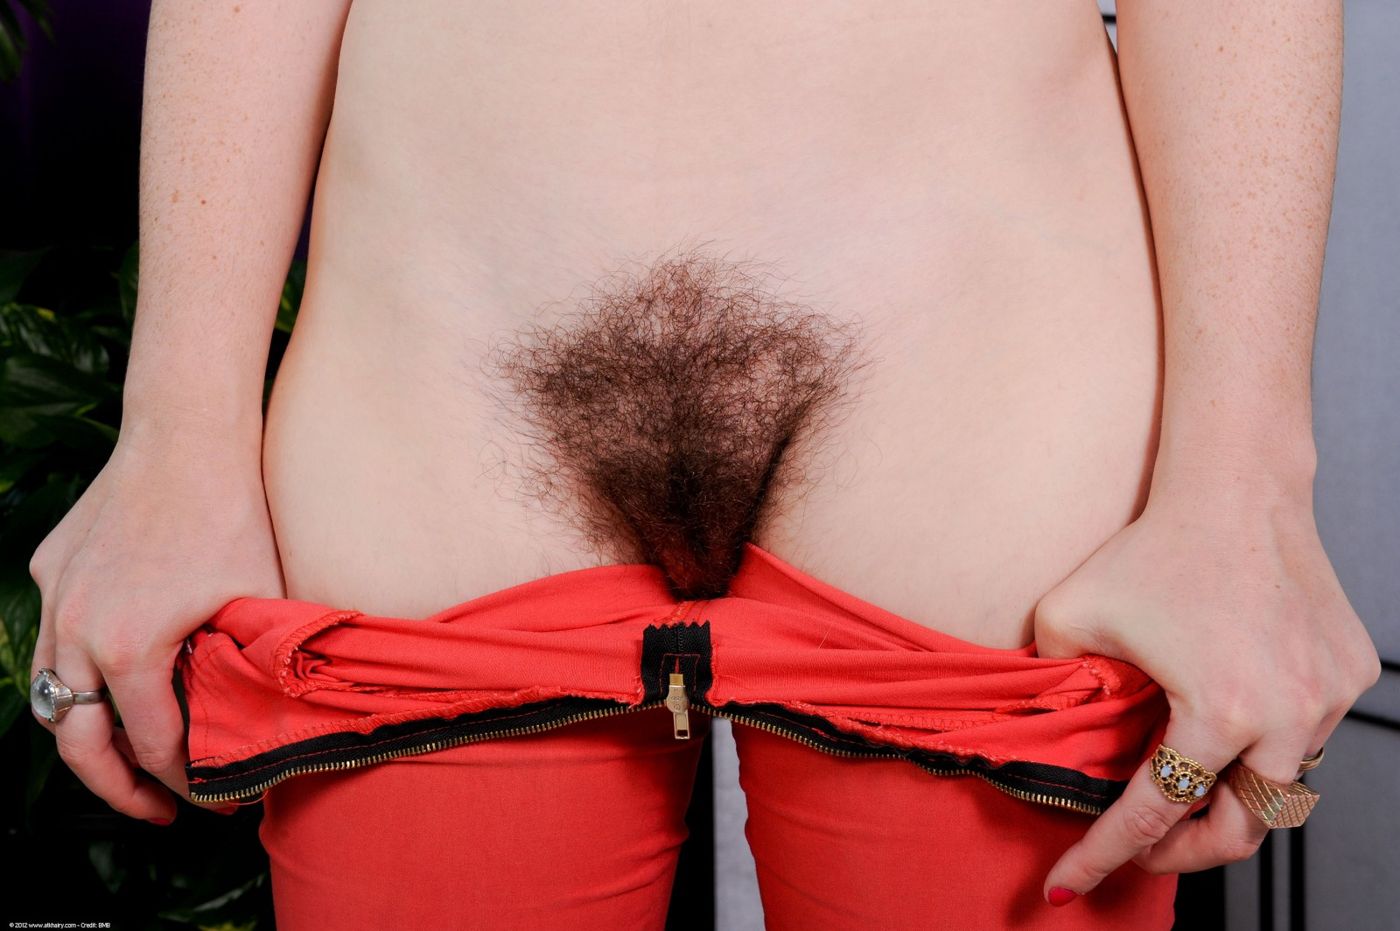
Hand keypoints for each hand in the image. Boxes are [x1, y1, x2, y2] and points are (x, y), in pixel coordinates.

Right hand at [27, 421, 284, 821]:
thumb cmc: (233, 513)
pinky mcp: (53, 566)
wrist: (189, 431)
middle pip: (79, 741)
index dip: (188, 783)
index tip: (218, 799)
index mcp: (129, 649)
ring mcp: (56, 596)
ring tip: (126, 758)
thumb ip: (250, 670)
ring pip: (50, 692)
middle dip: (117, 788)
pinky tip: (117, 674)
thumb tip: (272, 725)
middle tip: (157, 810)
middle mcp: (76, 629)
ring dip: (87, 734)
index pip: (153, 745)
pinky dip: (77, 669)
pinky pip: (53, 635)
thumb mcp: (256, 602)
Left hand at [1031, 478, 1380, 902]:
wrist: (1236, 490)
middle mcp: (1288, 716)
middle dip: (1186, 853)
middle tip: (1144, 850)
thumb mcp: (1070, 616)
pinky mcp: (1351, 673)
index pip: (1154, 814)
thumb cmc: (1152, 549)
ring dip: (1232, 794)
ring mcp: (1328, 697)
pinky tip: (1234, 718)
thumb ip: (1055, 681)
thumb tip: (1045, 726)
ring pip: (1282, 783)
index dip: (1105, 855)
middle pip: (1242, 829)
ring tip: (1186, 785)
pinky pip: (1308, 731)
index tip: (1067, 885)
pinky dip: (1269, 741)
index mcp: (1220, 713)